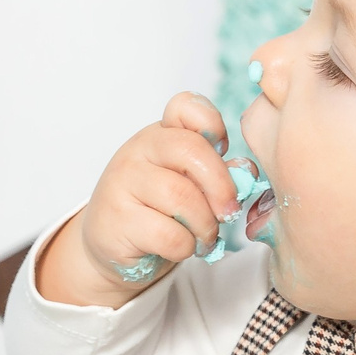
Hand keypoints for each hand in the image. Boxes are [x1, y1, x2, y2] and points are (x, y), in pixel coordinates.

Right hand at [34, 92, 240, 307]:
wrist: (111, 242)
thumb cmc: (157, 209)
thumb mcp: (188, 182)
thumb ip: (217, 171)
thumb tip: (245, 171)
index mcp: (161, 134)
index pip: (185, 107)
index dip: (212, 123)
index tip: (223, 150)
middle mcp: (138, 150)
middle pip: (191, 151)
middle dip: (221, 187)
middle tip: (228, 212)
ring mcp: (122, 183)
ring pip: (182, 198)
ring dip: (205, 225)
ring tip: (204, 236)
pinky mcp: (117, 219)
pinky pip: (169, 234)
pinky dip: (186, 247)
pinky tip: (182, 247)